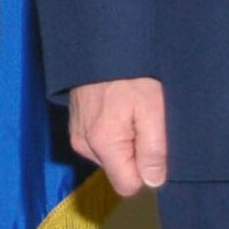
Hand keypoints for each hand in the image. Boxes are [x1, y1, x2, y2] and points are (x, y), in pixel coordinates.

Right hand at [68, 77, 166, 196]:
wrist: (102, 42)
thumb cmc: (132, 74)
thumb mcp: (153, 109)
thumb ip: (154, 150)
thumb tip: (153, 183)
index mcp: (103, 144)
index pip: (128, 186)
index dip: (146, 171)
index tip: (153, 145)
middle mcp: (84, 144)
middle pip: (118, 170)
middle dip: (134, 154)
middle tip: (142, 121)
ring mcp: (77, 133)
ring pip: (109, 156)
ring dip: (123, 142)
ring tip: (129, 110)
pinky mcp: (74, 122)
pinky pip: (98, 142)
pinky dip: (110, 131)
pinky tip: (116, 107)